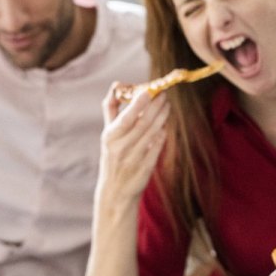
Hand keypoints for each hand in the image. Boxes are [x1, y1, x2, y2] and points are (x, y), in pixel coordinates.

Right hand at [96, 82, 168, 201]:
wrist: (115, 191)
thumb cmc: (112, 155)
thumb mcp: (108, 134)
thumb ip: (112, 109)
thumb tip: (117, 85)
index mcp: (110, 137)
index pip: (126, 118)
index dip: (138, 104)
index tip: (149, 90)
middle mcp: (121, 147)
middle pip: (143, 123)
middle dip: (156, 107)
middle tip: (164, 94)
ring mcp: (134, 159)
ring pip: (152, 133)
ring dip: (162, 117)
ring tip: (167, 105)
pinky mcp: (145, 168)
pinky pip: (157, 147)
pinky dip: (162, 134)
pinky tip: (165, 124)